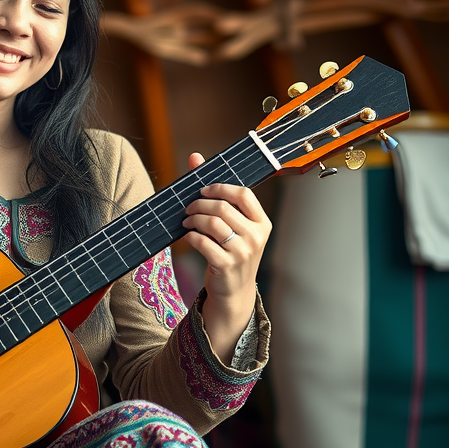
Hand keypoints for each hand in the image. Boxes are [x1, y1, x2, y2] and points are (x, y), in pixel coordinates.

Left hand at [181, 152, 271, 360]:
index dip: (220, 188)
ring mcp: (243, 252)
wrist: (234, 291)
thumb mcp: (232, 225)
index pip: (244, 194)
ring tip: (186, 221)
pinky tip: (187, 236)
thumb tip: (195, 156)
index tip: (203, 191)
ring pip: (212, 223)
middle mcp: (256, 236)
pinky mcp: (227, 265)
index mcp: (262, 222)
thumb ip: (216, 192)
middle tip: (188, 208)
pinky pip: (203, 242)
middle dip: (199, 204)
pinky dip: (190, 236)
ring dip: (193, 219)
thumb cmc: (231, 250)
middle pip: (222, 207)